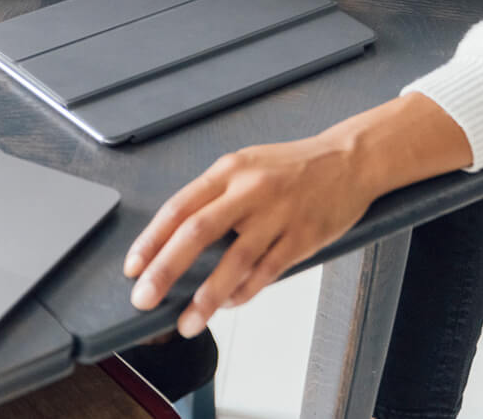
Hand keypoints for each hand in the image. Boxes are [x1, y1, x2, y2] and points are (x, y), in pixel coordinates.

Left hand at [122, 93, 472, 338]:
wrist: (349, 160)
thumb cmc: (291, 167)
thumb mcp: (245, 166)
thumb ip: (214, 198)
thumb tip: (176, 241)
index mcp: (229, 170)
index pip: (179, 207)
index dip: (151, 240)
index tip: (132, 268)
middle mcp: (250, 190)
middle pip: (197, 232)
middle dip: (165, 270)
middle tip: (144, 299)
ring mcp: (278, 214)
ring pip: (234, 261)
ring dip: (206, 296)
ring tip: (187, 322)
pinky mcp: (304, 236)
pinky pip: (267, 271)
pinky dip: (244, 292)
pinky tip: (228, 305)